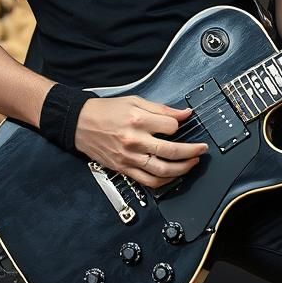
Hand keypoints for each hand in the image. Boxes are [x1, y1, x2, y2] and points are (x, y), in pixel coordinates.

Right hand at [74, 96, 208, 189]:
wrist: (79, 123)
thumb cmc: (106, 111)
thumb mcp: (135, 101)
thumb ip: (161, 109)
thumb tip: (184, 114)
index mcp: (138, 120)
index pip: (171, 127)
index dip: (179, 125)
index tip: (181, 124)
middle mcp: (134, 141)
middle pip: (171, 151)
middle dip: (192, 151)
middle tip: (202, 149)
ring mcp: (129, 158)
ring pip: (163, 171)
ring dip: (183, 169)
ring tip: (192, 163)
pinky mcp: (124, 169)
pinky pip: (149, 181)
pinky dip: (165, 181)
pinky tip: (174, 175)